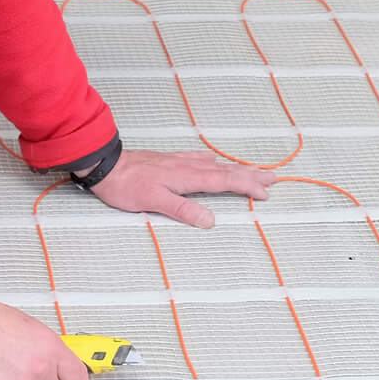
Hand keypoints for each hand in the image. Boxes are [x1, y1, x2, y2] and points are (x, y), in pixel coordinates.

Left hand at [79, 148, 274, 227]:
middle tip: (272, 177)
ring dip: (236, 168)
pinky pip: (199, 160)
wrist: (105, 164)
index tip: (265, 193)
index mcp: (188, 176)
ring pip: (215, 165)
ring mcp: (179, 161)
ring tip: (252, 170)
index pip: (225, 182)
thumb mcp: (153, 201)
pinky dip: (214, 163)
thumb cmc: (126, 185)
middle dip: (250, 175)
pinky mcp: (169, 161)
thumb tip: (210, 220)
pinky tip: (213, 161)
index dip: (247, 187)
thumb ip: (182, 210)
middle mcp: (187, 166)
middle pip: (226, 171)